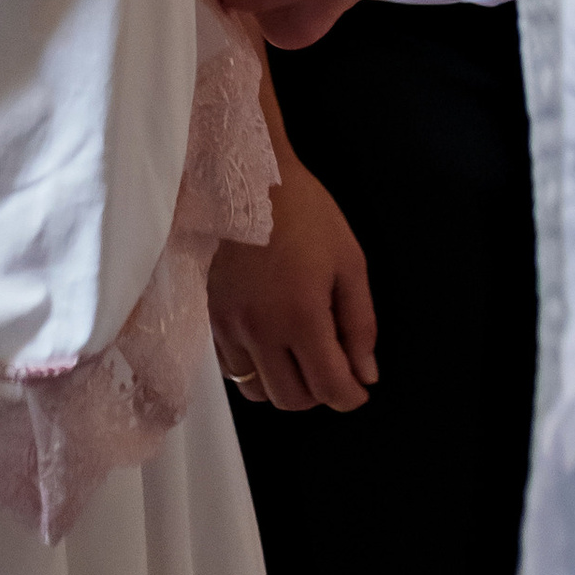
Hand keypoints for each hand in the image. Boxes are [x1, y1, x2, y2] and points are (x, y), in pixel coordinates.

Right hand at [210, 153, 377, 412]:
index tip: (359, 388)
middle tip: (332, 363)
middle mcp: (260, 332)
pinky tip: (268, 338)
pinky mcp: (208, 317)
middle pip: (292, 399)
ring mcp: (228, 327)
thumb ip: (360, 323)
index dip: (351, 397)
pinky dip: (255, 366)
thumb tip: (365, 374)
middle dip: (320, 392)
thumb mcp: (349, 260)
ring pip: (257, 390)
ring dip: (283, 383)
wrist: (242, 175)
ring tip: (298, 352)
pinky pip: (231, 367)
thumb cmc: (304, 211)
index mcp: (301, 318)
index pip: (329, 388)